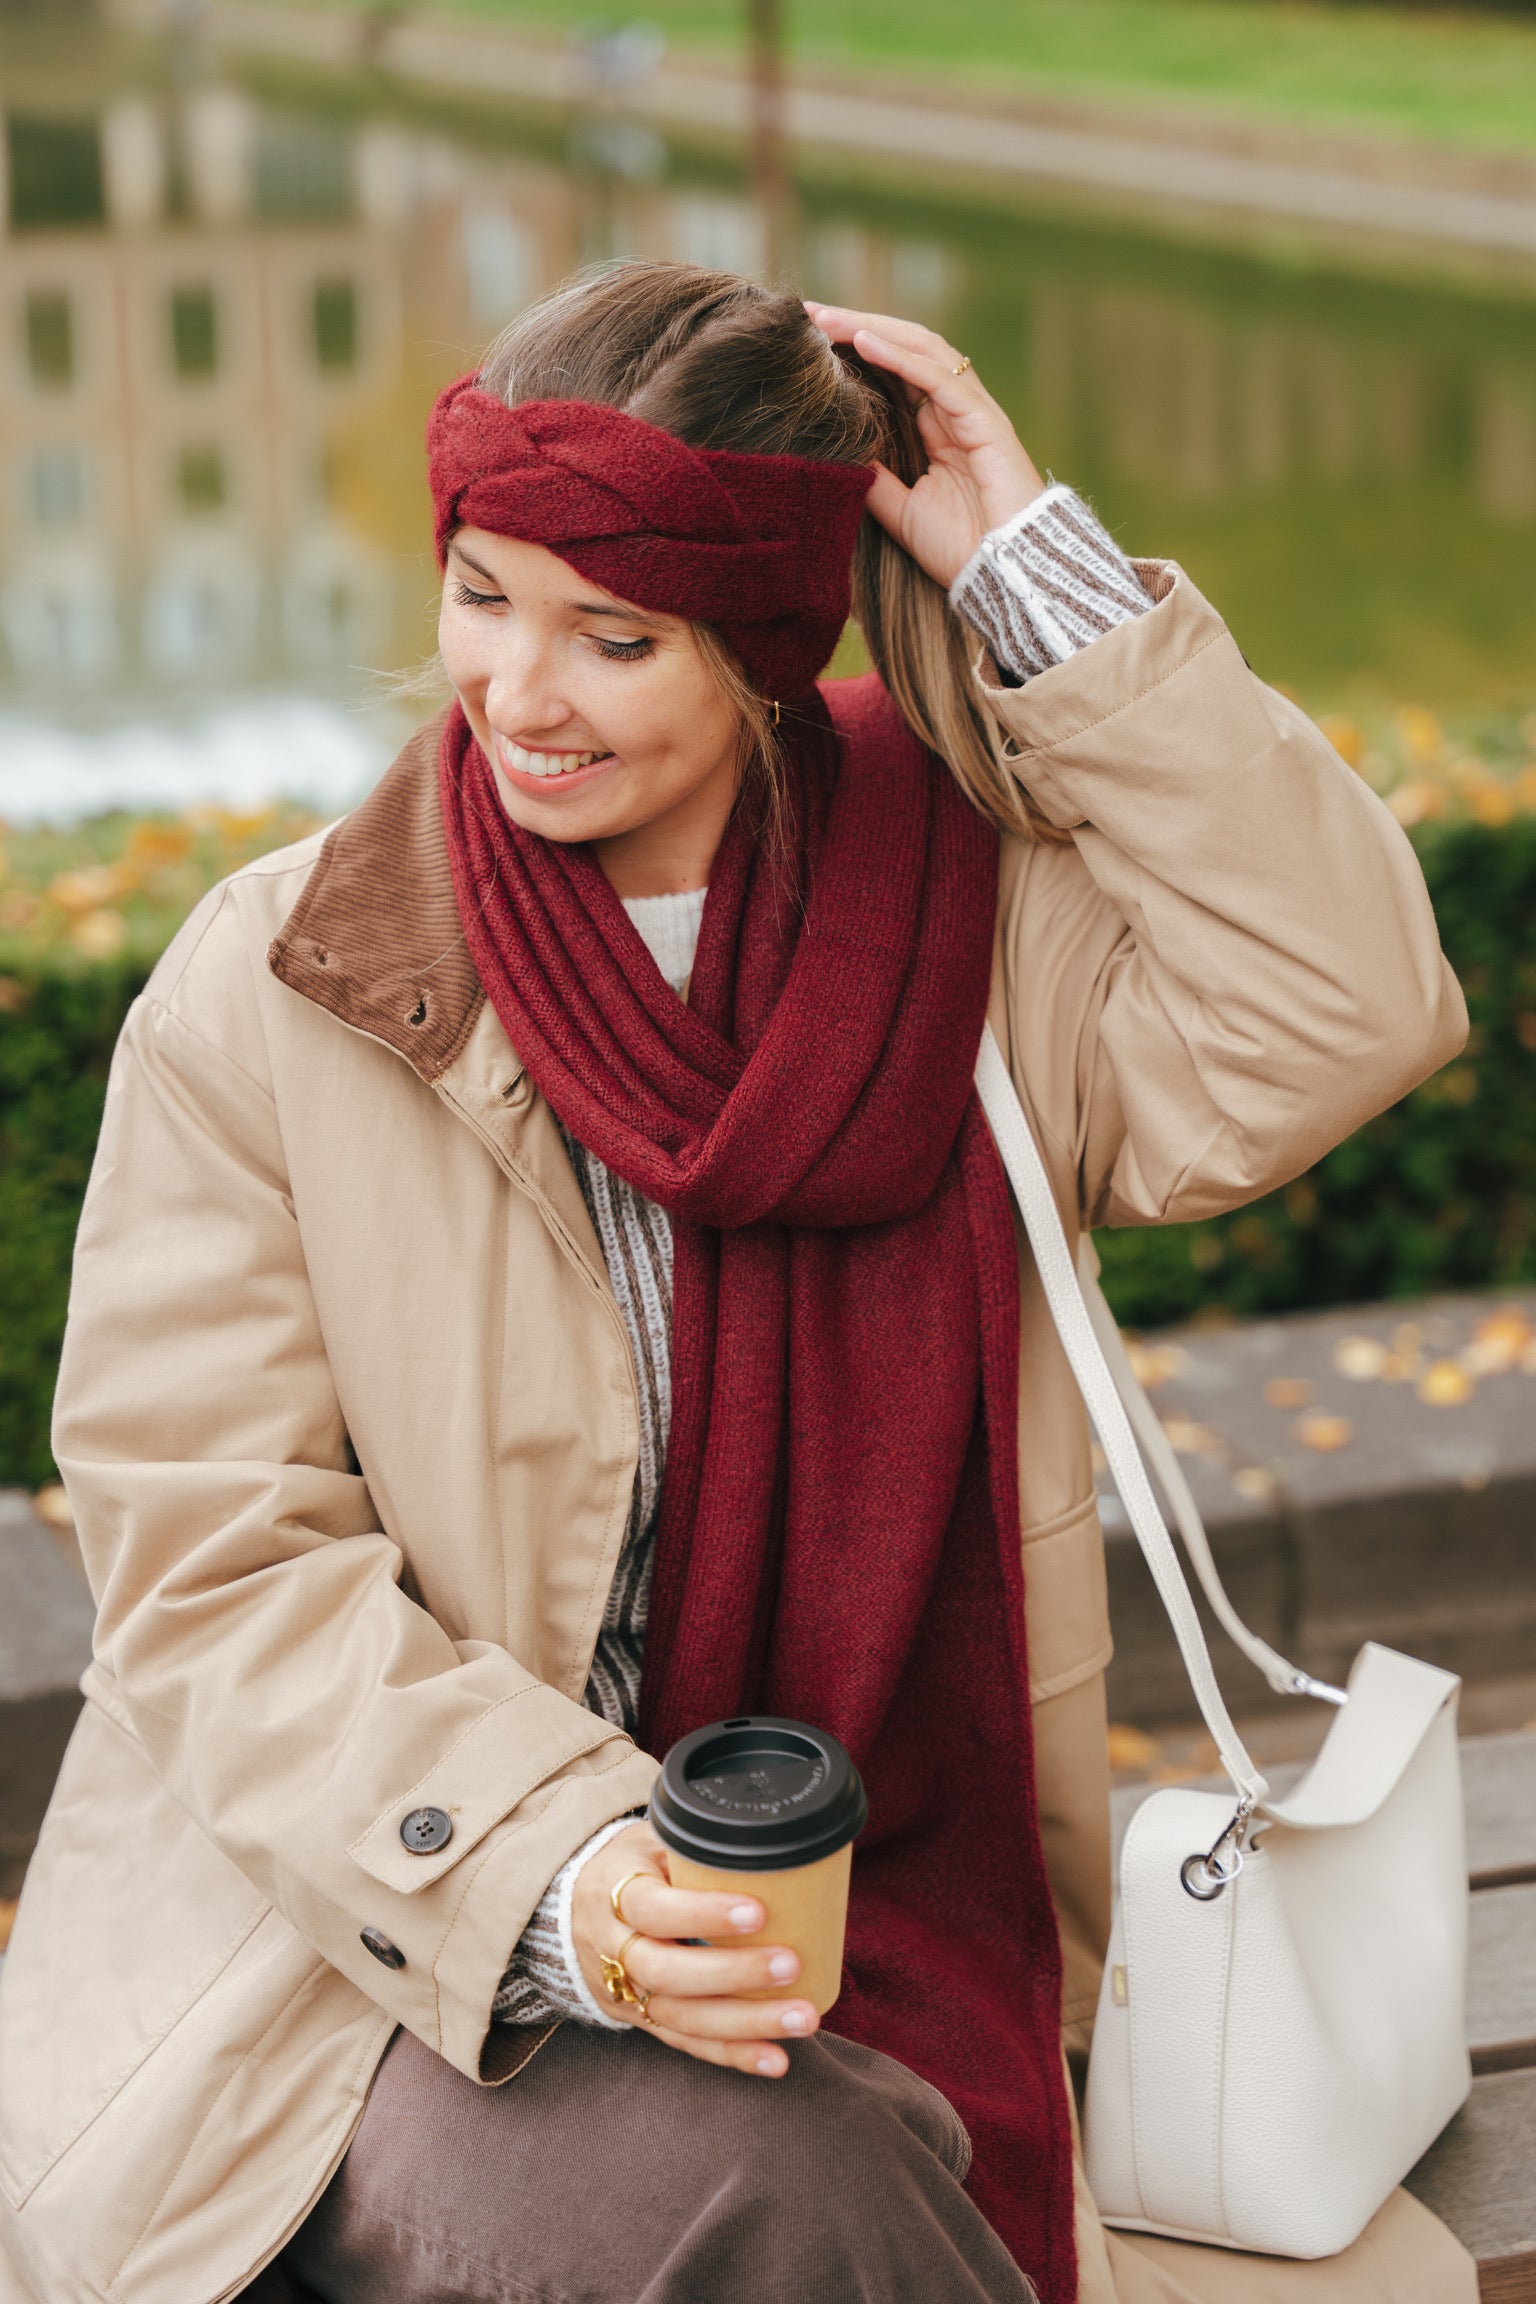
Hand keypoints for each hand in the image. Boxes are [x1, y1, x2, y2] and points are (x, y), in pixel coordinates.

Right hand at [572, 1820, 818, 2076]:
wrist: (571, 1908)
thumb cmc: (631, 1865)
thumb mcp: (650, 1841)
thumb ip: (696, 1848)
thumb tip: (770, 1841)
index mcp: (615, 1893)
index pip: (655, 1909)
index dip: (703, 1914)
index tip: (758, 1911)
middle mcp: (614, 1949)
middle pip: (666, 1973)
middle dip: (732, 1974)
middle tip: (790, 1965)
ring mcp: (625, 1992)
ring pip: (681, 2018)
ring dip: (745, 2024)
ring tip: (802, 2020)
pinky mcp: (641, 2021)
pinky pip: (687, 2044)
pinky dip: (733, 2055)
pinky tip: (776, 2060)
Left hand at [805, 304, 1044, 588]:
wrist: (1006, 574)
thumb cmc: (961, 549)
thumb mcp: (901, 511)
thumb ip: (874, 479)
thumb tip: (837, 453)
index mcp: (939, 429)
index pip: (895, 371)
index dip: (856, 351)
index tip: (810, 340)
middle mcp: (956, 411)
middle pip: (906, 348)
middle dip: (857, 326)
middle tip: (810, 312)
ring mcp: (973, 412)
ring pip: (921, 350)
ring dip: (872, 329)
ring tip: (828, 318)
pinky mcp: (984, 421)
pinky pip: (938, 377)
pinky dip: (899, 356)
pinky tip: (863, 342)